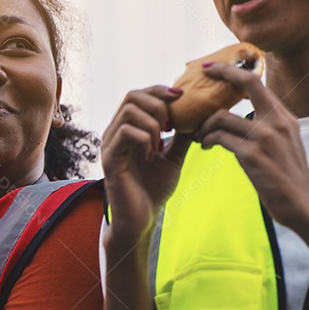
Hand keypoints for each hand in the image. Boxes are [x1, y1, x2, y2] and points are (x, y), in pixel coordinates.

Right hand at [101, 86, 192, 245]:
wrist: (142, 219)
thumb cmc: (153, 189)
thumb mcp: (173, 158)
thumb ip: (182, 137)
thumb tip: (198, 117)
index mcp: (127, 128)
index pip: (139, 95)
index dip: (160, 90)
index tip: (182, 97)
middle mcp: (114, 132)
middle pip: (132, 95)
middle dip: (158, 104)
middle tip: (172, 125)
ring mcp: (110, 144)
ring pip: (130, 112)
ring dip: (153, 124)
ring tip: (161, 143)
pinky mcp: (110, 158)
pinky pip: (126, 133)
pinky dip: (145, 139)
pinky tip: (151, 155)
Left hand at [194, 62, 308, 231]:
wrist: (303, 206)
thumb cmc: (288, 179)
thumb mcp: (285, 145)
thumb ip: (267, 128)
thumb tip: (242, 118)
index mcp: (285, 117)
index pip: (257, 82)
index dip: (232, 70)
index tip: (211, 67)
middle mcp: (278, 122)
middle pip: (245, 84)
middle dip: (219, 75)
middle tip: (199, 81)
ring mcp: (266, 137)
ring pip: (221, 117)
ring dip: (204, 126)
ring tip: (199, 137)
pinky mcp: (253, 155)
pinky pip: (219, 138)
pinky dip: (206, 140)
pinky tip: (204, 146)